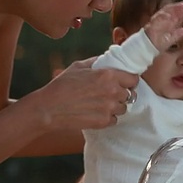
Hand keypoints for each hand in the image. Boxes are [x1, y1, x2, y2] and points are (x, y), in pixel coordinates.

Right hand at [23, 57, 138, 131]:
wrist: (49, 108)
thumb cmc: (62, 85)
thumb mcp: (79, 66)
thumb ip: (97, 62)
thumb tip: (108, 60)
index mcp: (108, 75)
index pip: (133, 78)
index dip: (130, 80)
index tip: (125, 82)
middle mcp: (112, 91)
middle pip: (130, 94)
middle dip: (123, 94)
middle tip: (112, 94)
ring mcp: (109, 108)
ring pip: (124, 108)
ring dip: (116, 106)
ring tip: (102, 104)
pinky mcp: (104, 122)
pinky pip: (115, 119)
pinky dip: (108, 117)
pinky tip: (96, 112)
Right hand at [144, 0, 182, 50]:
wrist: (146, 48)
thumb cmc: (157, 44)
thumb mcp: (169, 40)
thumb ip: (176, 35)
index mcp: (166, 24)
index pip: (174, 15)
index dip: (182, 11)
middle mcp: (161, 21)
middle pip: (171, 11)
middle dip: (179, 6)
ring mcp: (156, 21)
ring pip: (165, 12)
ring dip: (173, 9)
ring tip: (181, 6)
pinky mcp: (150, 25)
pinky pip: (156, 19)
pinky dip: (162, 17)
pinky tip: (168, 15)